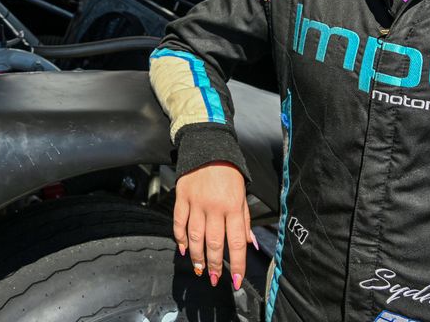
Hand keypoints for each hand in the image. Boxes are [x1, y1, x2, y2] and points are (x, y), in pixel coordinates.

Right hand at [174, 161, 251, 289]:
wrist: (208, 147)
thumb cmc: (229, 172)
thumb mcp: (243, 195)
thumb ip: (245, 221)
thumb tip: (250, 245)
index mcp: (233, 207)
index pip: (236, 243)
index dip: (236, 265)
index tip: (235, 281)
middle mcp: (214, 207)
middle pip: (213, 243)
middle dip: (214, 265)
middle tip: (215, 279)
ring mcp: (196, 202)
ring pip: (195, 236)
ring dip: (197, 257)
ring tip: (199, 269)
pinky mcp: (181, 197)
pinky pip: (179, 222)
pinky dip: (180, 238)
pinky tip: (184, 249)